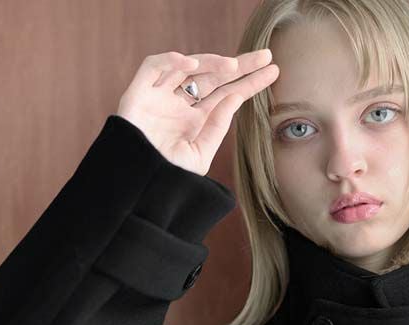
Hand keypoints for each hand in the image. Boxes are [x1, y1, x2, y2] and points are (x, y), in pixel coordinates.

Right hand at [115, 49, 278, 177]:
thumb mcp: (199, 156)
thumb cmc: (166, 177)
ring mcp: (161, 95)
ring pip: (188, 67)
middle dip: (239, 65)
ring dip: (211, 62)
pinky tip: (191, 65)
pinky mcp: (140, 91)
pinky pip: (154, 66)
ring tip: (232, 66)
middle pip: (213, 76)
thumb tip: (235, 97)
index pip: (227, 94)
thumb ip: (216, 128)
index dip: (249, 82)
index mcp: (197, 119)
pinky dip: (171, 62)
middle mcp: (181, 103)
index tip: (273, 71)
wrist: (136, 186)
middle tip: (265, 55)